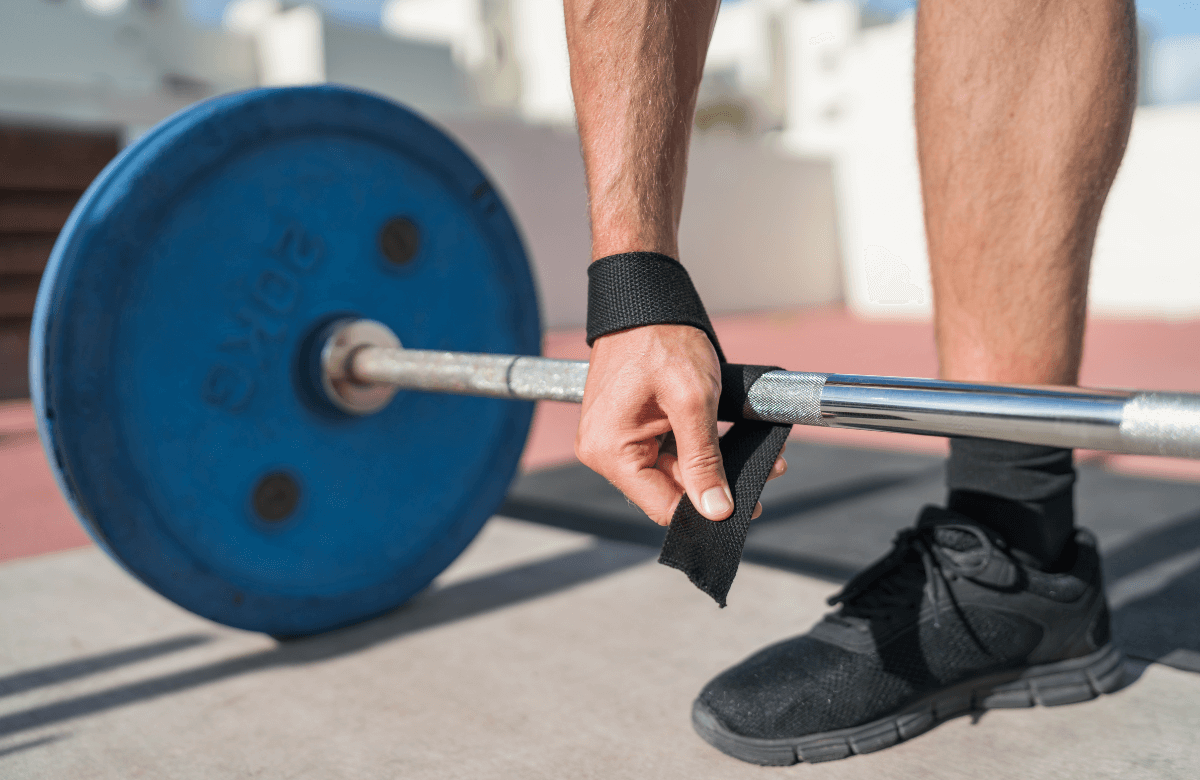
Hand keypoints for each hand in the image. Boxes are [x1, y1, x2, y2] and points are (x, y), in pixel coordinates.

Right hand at [576, 324, 786, 525]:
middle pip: (668, 490)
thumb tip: (715, 510)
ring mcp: (614, 438)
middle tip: (767, 472)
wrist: (644, 299)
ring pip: (672, 472)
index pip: (663, 506)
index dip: (707, 510)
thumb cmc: (661, 339)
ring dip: (711, 465)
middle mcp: (603, 451)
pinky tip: (726, 439)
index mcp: (609, 451)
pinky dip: (697, 448)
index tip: (749, 506)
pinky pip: (665, 451)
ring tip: (757, 455)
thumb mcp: (692, 401)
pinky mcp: (627, 426)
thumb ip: (703, 460)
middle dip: (716, 484)